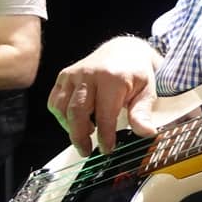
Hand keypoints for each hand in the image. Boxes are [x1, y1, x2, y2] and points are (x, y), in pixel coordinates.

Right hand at [47, 36, 160, 157]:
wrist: (123, 51)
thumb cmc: (135, 73)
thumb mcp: (147, 91)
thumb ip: (142, 112)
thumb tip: (146, 132)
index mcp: (112, 78)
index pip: (104, 114)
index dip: (105, 135)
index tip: (107, 149)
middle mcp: (89, 74)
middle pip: (76, 112)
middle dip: (79, 136)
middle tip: (87, 150)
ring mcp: (74, 74)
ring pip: (62, 108)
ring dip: (70, 127)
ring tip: (86, 132)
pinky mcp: (64, 76)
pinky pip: (54, 102)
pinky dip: (61, 116)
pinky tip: (76, 121)